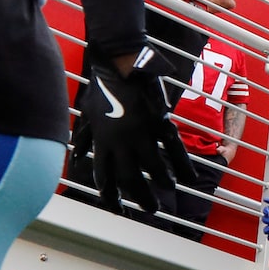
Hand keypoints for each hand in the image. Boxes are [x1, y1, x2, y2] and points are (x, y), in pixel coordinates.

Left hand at [81, 48, 197, 218]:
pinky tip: (190, 178)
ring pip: (154, 168)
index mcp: (103, 141)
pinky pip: (174, 148)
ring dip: (162, 183)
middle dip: (140, 198)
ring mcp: (142, 132)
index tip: (118, 207)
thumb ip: (86, 138)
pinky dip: (183, 165)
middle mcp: (122, 142)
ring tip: (167, 191)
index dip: (111, 196)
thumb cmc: (102, 85)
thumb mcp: (89, 113)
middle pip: (130, 179)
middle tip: (151, 209)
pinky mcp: (160, 121)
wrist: (119, 60)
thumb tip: (77, 156)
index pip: (105, 177)